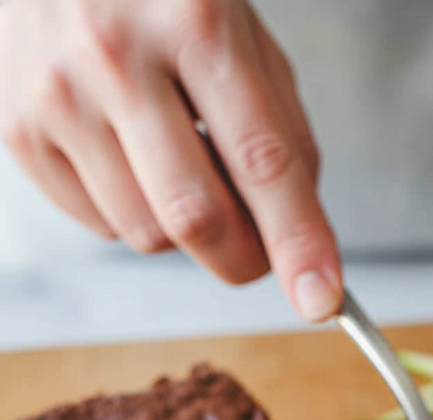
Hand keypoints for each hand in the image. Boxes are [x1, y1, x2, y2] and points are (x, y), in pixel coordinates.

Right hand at [0, 0, 341, 319]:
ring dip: (182, 231)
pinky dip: (130, 213)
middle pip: (196, 216)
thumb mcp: (240, 32)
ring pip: (147, 234)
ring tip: (177, 164)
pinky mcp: (18, 129)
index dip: (297, 241)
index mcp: (195, 20)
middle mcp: (117, 56)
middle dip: (243, 260)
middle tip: (259, 257)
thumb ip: (280, 130)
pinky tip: (128, 157)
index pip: (261, 160)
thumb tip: (300, 237)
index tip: (321, 299)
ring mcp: (59, 95)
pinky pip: (100, 225)